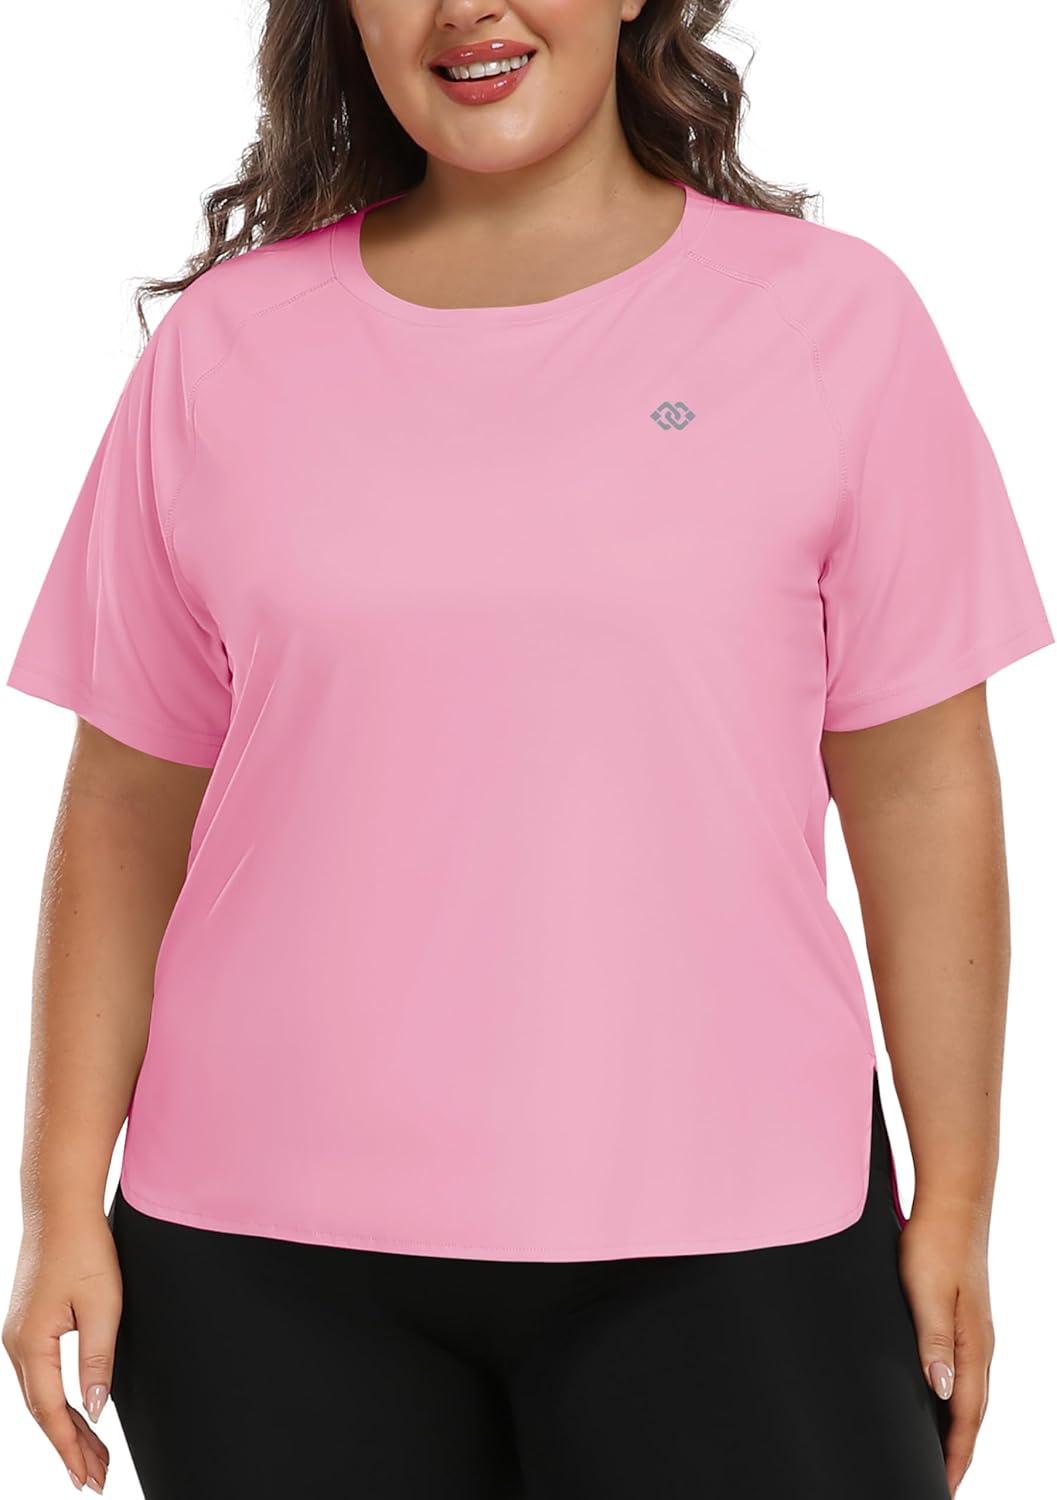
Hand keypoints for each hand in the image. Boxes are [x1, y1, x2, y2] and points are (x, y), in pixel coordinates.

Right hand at [3, 1204, 118, 1492]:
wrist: (59, 1206)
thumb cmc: (84, 1248)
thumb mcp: (103, 1304)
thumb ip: (98, 1358)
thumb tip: (96, 1408)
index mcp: (30, 1343)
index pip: (51, 1411)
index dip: (71, 1447)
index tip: (87, 1479)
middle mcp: (16, 1344)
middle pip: (42, 1411)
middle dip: (69, 1447)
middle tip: (95, 1479)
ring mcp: (18, 1334)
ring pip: (40, 1395)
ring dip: (65, 1426)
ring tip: (94, 1455)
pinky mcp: (27, 1323)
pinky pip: (40, 1375)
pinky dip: (59, 1400)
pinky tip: (76, 1411)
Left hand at [897, 1202, 994, 1496]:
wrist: (952, 1202)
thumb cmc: (936, 1244)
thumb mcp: (927, 1292)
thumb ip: (934, 1341)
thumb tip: (942, 1391)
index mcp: (973, 1346)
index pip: (967, 1416)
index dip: (955, 1455)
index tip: (943, 1487)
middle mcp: (979, 1344)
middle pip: (972, 1412)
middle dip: (958, 1450)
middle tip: (940, 1482)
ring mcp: (974, 1331)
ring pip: (969, 1393)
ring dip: (957, 1426)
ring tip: (939, 1453)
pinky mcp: (964, 1316)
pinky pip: (963, 1371)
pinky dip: (954, 1397)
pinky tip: (938, 1397)